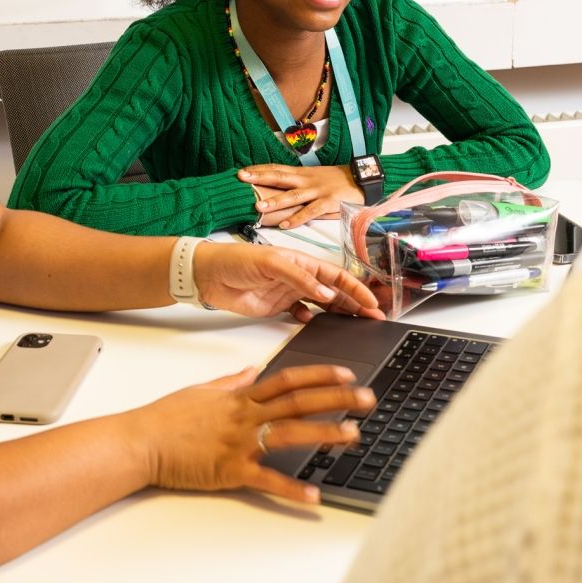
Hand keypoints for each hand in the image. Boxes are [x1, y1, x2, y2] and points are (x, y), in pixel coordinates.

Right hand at [132, 364, 375, 503]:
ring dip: (324, 433)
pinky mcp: (230, 471)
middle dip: (337, 399)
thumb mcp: (201, 390)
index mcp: (240, 397)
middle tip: (368, 399)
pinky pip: (266, 480)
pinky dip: (291, 490)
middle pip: (299, 402)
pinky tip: (314, 496)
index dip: (320, 376)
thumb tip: (251, 370)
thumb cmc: (165, 419)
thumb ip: (231, 382)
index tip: (347, 375)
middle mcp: (245, 416)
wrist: (139, 442)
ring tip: (353, 435)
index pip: (288, 380)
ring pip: (290, 433)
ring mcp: (239, 442)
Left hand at [194, 242, 385, 321]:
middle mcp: (298, 276)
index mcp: (301, 261)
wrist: (207, 275)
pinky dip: (310, 320)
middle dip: (355, 304)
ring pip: (322, 304)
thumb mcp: (270, 262)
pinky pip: (300, 314)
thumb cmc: (235, 259)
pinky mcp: (276, 307)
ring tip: (356, 323)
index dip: (356, 288)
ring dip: (339, 313)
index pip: (336, 276)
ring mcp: (288, 292)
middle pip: (334, 292)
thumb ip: (298, 278)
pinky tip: (314, 323)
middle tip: (374, 317)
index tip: (371, 302)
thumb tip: (325, 293)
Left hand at [238, 164, 363, 228]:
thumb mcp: (315, 178)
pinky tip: (285, 224)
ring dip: (274, 201)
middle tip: (242, 178)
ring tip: (258, 206)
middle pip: (279, 177)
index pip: (276, 168)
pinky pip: (310, 211)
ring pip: (292, 196)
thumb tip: (277, 190)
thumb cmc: (337, 180)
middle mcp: (306, 180)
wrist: (362, 179)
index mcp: (302, 173)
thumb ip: (297, 184)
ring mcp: (317, 191)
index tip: (241, 171)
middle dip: (260, 177)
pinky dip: (297, 219)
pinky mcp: (328, 202)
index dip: (259, 169)